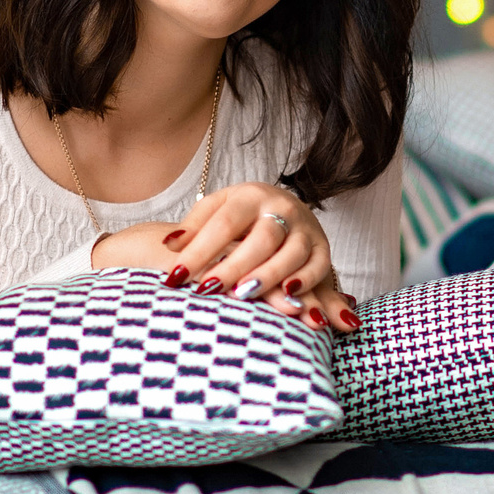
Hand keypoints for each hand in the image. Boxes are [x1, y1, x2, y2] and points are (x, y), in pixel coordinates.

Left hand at [163, 182, 359, 334]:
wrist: (284, 206)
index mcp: (250, 196)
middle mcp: (282, 208)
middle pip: (261, 238)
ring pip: (291, 253)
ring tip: (243, 295)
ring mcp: (305, 227)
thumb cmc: (241, 215)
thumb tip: (170, 245)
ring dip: (269, 276)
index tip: (175, 277)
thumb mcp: (215, 210)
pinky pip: (320, 266)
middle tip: (208, 289)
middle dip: (234, 265)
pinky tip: (288, 297)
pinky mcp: (323, 247)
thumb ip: (193, 227)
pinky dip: (306, 282)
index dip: (199, 250)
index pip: (223, 223)